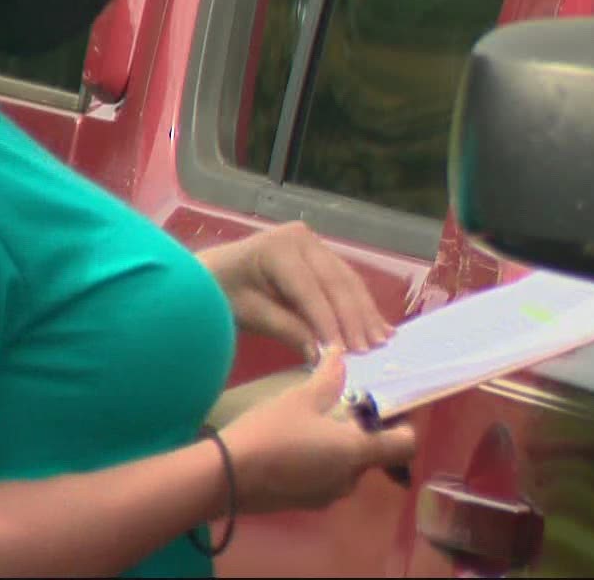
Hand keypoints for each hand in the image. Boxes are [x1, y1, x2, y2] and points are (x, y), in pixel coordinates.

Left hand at [200, 222, 394, 353]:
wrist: (211, 273)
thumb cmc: (222, 293)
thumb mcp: (250, 314)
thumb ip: (287, 330)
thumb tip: (322, 355)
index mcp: (280, 247)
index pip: (310, 290)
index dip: (329, 322)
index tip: (344, 352)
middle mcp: (302, 238)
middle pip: (336, 283)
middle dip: (355, 319)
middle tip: (373, 349)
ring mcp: (314, 243)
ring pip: (347, 281)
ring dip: (365, 313)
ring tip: (383, 340)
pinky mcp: (321, 255)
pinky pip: (345, 281)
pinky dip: (361, 305)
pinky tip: (379, 325)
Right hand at [221, 349, 416, 513]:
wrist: (224, 478)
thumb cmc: (270, 433)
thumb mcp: (300, 398)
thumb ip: (328, 378)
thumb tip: (340, 354)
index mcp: (357, 452)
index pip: (405, 445)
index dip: (404, 424)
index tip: (388, 406)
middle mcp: (350, 480)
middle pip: (375, 454)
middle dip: (364, 430)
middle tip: (344, 404)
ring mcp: (327, 496)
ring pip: (348, 466)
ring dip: (341, 445)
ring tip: (316, 420)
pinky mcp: (306, 503)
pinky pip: (326, 478)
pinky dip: (322, 461)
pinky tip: (296, 443)